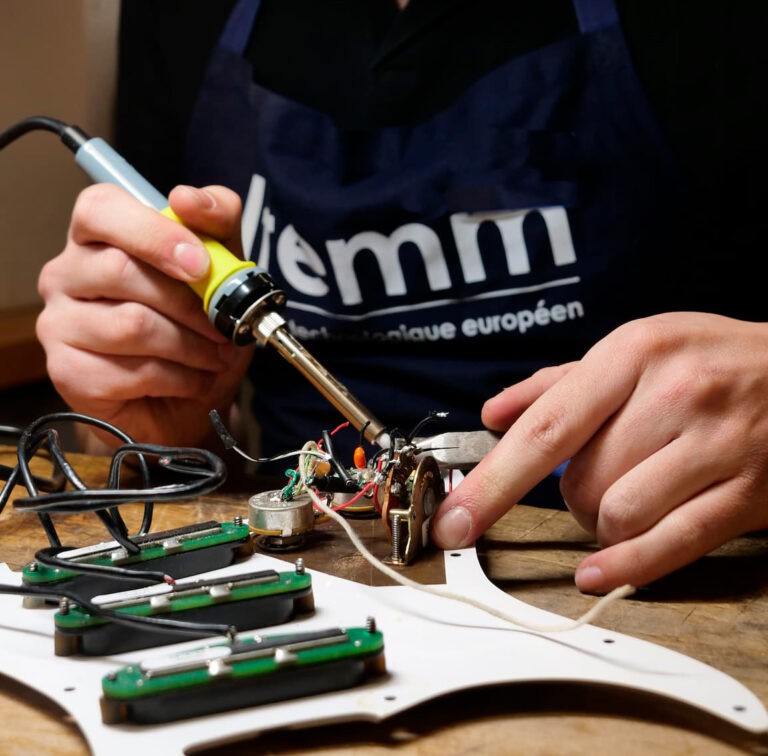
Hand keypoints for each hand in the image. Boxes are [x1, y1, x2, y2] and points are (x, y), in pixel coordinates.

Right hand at [37, 184, 253, 449]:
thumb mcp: (224, 271)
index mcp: (98, 236)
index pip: (101, 209)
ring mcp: (59, 324)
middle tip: (223, 326)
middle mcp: (67, 273)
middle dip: (189, 303)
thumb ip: (217, 223)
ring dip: (192, 345)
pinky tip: (193, 379)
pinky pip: (133, 371)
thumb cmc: (198, 327)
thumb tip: (190, 198)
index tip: (200, 263)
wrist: (190, 400)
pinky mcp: (67, 371)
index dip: (154, 233)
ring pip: (132, 325)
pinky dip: (180, 378)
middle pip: (121, 270)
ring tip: (215, 355)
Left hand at [431, 313, 767, 592]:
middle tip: (595, 478)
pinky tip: (599, 571)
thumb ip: (558, 383)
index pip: (546, 428)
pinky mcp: (749, 491)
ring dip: (603, 523)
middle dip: (572, 496)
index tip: (453, 520)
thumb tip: (495, 414)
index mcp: (633, 353)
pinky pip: (672, 542)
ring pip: (619, 514)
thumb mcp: (635, 348)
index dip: (492, 482)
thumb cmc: (709, 358)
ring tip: (627, 497)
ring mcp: (716, 445)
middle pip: (581, 481)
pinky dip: (626, 564)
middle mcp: (674, 395)